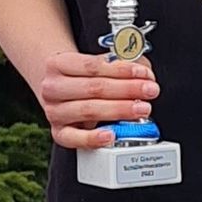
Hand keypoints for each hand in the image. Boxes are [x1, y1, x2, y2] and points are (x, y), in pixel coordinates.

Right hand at [35, 48, 157, 150]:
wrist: (59, 90)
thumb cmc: (82, 77)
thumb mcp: (97, 63)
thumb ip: (120, 65)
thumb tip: (144, 74)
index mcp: (57, 64)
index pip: (92, 66)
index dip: (121, 70)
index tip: (143, 73)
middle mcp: (52, 88)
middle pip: (92, 88)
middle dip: (126, 89)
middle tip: (149, 91)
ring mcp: (54, 112)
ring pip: (88, 110)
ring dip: (119, 110)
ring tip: (140, 109)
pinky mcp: (59, 133)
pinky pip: (75, 138)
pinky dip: (94, 138)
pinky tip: (111, 134)